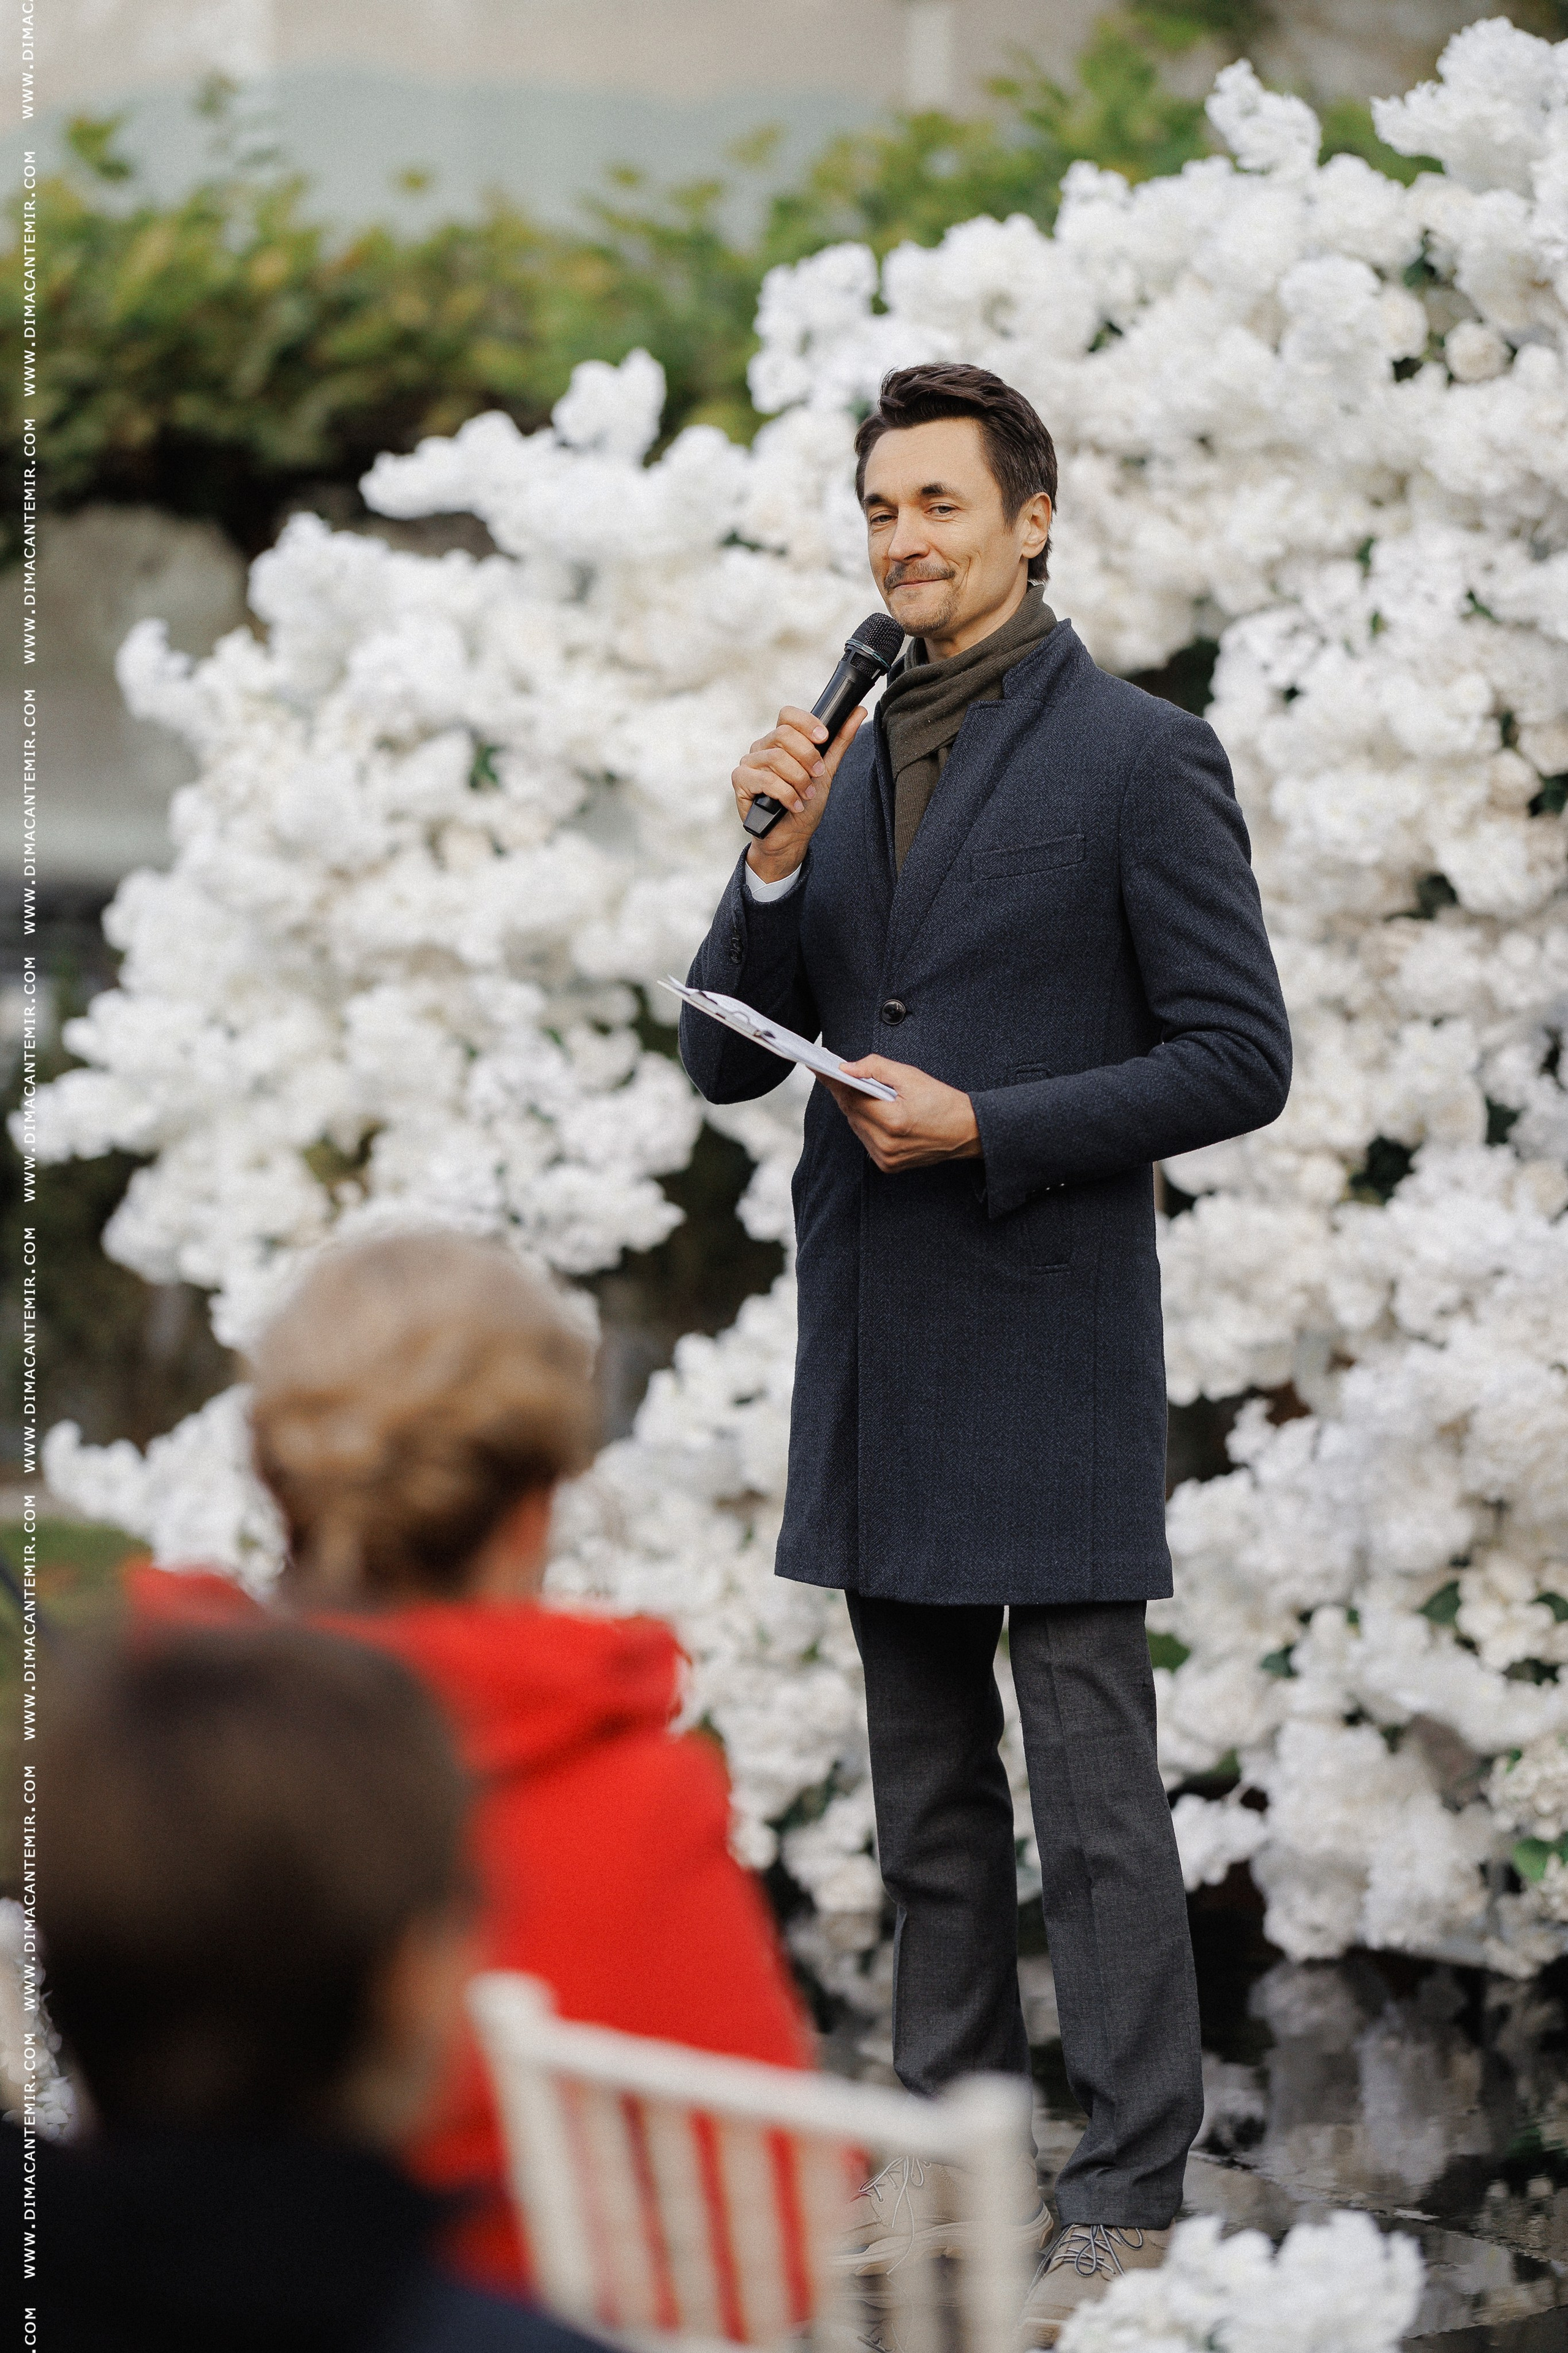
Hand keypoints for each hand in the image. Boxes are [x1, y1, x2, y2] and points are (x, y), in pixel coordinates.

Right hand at [734, 704, 867, 884]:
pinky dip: (785, 794)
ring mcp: (749, 763)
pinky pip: (765, 780)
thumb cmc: (805, 803)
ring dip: (799, 780)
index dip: (807, 723)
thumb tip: (859, 711)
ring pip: (777, 758)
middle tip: (817, 775)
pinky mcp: (740, 780)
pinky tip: (794, 805)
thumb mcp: (826, 770)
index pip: (788, 715)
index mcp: (780, 740)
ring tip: (806, 794)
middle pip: (783, 735)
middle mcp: (762, 747)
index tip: (823, 738)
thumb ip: (839, 741)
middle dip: (807, 756)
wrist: (791, 836)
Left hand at [819, 1056, 980, 1172]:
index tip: (818, 1067)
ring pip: (856, 1126)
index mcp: (891, 1121)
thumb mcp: (910, 1076)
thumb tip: (847, 1068)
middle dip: (845, 1092)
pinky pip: (865, 1140)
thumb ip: (876, 1068)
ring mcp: (886, 1158)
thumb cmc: (942, 1101)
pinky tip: (874, 1112)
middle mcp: (886, 1144)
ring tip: (858, 1091)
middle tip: (838, 1074)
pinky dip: (865, 1124)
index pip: (850, 1097)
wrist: (967, 1131)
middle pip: (850, 1112)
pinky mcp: (888, 1166)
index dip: (833, 1081)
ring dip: (855, 1109)